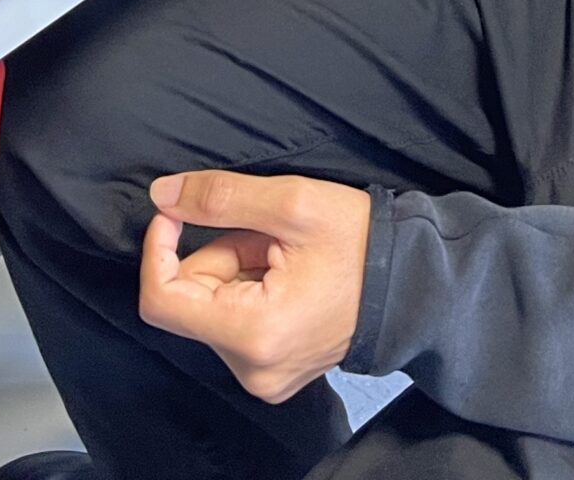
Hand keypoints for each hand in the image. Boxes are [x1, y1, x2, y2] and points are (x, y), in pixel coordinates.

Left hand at [140, 171, 372, 404]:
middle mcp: (252, 368)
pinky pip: (233, 321)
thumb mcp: (292, 204)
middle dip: (218, 252)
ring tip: (284, 252)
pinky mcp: (272, 370)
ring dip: (235, 267)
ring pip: (211, 306)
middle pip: (189, 300)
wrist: (415, 284)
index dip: (158, 248)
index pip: (162, 299)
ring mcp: (263, 376)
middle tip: (266, 232)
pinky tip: (287, 274)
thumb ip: (220, 199)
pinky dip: (248, 287)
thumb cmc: (362, 244)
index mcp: (253, 335)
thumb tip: (162, 197)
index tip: (178, 211)